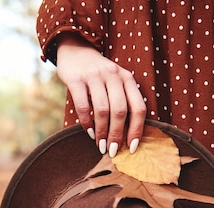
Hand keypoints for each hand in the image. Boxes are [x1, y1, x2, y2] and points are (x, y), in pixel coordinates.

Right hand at [55, 33, 146, 156]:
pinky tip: (89, 132)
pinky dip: (87, 122)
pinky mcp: (76, 79)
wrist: (75, 49)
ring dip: (102, 132)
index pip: (138, 107)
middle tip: (112, 151)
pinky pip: (83, 106)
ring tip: (100, 145)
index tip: (131, 148)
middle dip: (116, 135)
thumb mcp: (115, 81)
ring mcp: (94, 76)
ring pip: (102, 110)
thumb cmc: (98, 74)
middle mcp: (113, 75)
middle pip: (120, 111)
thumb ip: (122, 100)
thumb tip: (127, 135)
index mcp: (127, 78)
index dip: (137, 130)